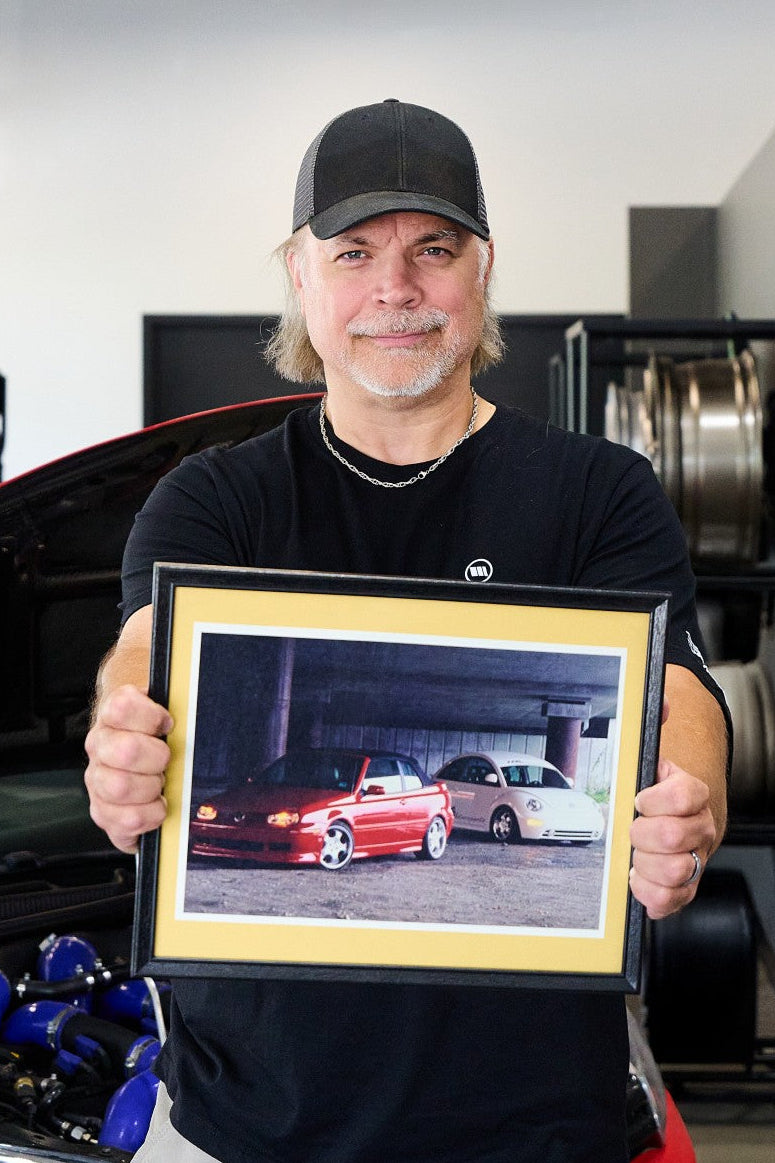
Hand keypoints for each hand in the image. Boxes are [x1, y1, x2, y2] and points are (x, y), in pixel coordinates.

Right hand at [84, 685, 172, 853]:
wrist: (140, 755)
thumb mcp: (166, 711)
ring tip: (161, 784)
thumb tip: (195, 714)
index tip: (168, 724)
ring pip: (120, 787)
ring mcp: (97, 781)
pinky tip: (156, 805)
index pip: (122, 707)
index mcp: (112, 716)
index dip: (152, 717)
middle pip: (125, 751)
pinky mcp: (103, 813)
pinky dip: (149, 816)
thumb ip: (178, 705)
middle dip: (157, 758)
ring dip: (151, 787)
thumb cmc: (158, 735)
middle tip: (167, 760)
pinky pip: (124, 821)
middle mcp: (99, 747)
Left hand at [628, 757, 716, 919]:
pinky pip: (670, 899)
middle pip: (672, 836)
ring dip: (644, 863)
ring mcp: (697, 860)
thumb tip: (663, 708)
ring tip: (637, 854)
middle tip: (633, 830)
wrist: (673, 822)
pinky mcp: (687, 888)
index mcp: (694, 796)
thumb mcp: (651, 767)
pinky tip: (639, 877)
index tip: (639, 800)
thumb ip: (648, 743)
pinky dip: (647, 891)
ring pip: (673, 870)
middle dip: (640, 834)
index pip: (683, 796)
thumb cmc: (655, 798)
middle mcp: (701, 829)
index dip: (653, 800)